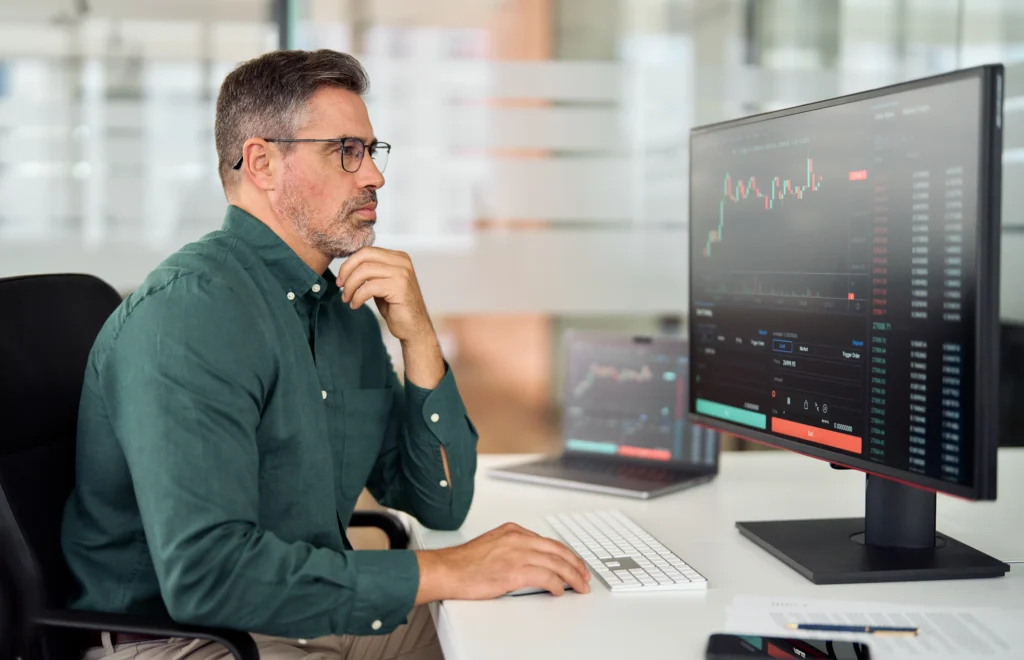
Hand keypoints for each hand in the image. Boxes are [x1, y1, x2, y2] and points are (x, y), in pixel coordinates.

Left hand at [336, 247, 431, 342]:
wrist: (414, 327)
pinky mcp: (400, 287)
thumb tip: (348, 266)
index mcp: (398, 257)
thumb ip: (371, 272)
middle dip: (347, 271)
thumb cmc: (396, 307)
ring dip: (350, 286)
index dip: (349, 263)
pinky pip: (369, 287)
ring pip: (364, 271)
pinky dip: (357, 297)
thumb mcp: (382, 283)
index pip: (367, 251)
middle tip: (340, 286)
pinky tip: (356, 305)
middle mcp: (402, 262)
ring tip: (347, 298)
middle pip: (364, 256)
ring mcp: (402, 273)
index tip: (341, 278)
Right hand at [415, 523, 591, 602]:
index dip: (566, 554)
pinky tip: (560, 591)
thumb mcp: (492, 545)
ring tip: (579, 586)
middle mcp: (517, 539)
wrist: (446, 570)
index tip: (575, 563)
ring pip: (556, 564)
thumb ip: (512, 548)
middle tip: (585, 576)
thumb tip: (531, 562)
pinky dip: (557, 585)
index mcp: (513, 531)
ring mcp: (516, 555)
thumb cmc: (464, 563)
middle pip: (557, 550)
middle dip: (575, 565)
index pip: (548, 542)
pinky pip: (545, 578)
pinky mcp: (513, 572)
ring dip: (572, 577)